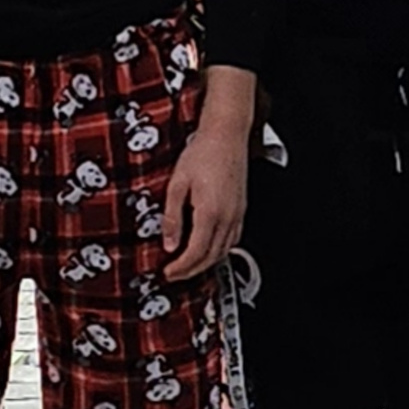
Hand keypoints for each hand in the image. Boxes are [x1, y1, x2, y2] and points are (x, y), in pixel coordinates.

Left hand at [161, 120, 246, 280]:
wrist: (226, 134)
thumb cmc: (203, 152)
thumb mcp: (177, 183)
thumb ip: (172, 217)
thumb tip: (169, 242)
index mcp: (210, 212)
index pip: (195, 253)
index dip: (180, 268)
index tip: (168, 272)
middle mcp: (227, 216)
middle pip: (211, 257)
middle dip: (192, 271)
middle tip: (175, 274)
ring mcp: (237, 213)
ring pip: (224, 251)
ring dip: (206, 263)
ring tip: (189, 265)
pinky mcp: (241, 208)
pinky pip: (233, 239)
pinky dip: (219, 250)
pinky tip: (209, 247)